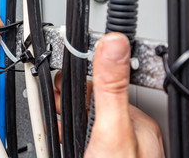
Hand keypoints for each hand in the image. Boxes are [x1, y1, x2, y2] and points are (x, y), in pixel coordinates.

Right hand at [54, 33, 164, 157]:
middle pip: (93, 103)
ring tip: (52, 113)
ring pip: (87, 120)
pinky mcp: (104, 155)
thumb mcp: (111, 127)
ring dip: (65, 115)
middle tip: (52, 97)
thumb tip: (114, 42)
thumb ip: (110, 88)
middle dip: (67, 98)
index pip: (104, 86)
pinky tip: (63, 134)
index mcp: (136, 120)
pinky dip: (70, 133)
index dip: (78, 80)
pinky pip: (85, 137)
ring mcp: (117, 146)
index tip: (62, 76)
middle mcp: (129, 133)